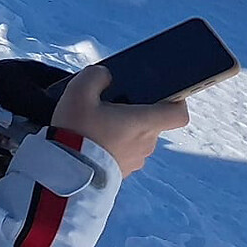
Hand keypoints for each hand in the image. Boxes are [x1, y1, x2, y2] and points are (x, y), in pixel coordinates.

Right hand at [52, 65, 189, 175]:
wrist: (68, 171)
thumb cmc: (77, 129)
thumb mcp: (79, 92)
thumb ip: (96, 75)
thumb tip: (106, 74)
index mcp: (144, 122)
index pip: (179, 114)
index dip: (176, 101)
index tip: (161, 94)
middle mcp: (147, 142)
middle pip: (152, 122)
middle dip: (134, 112)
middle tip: (107, 106)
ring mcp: (137, 159)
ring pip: (138, 137)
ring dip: (123, 129)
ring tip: (95, 124)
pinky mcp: (125, 172)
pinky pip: (126, 152)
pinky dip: (115, 145)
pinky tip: (92, 140)